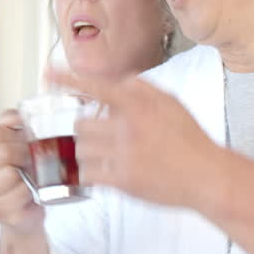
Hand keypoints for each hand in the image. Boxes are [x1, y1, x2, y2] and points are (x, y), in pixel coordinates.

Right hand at [0, 110, 43, 235]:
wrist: (22, 213)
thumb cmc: (16, 179)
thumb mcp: (10, 147)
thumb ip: (10, 125)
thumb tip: (18, 115)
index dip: (15, 134)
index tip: (25, 141)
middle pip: (3, 152)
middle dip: (25, 153)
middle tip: (34, 159)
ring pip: (11, 174)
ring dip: (28, 173)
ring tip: (31, 176)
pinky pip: (20, 193)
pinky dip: (31, 191)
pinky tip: (30, 193)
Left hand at [46, 69, 224, 209]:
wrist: (206, 177)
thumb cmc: (191, 140)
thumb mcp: (172, 104)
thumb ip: (144, 89)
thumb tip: (122, 80)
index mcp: (138, 106)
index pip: (96, 88)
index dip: (68, 79)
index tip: (47, 72)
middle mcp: (127, 127)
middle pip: (81, 125)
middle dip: (87, 132)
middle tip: (100, 139)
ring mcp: (123, 154)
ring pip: (81, 150)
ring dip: (88, 154)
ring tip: (107, 159)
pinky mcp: (122, 180)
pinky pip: (88, 174)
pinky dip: (90, 175)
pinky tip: (104, 175)